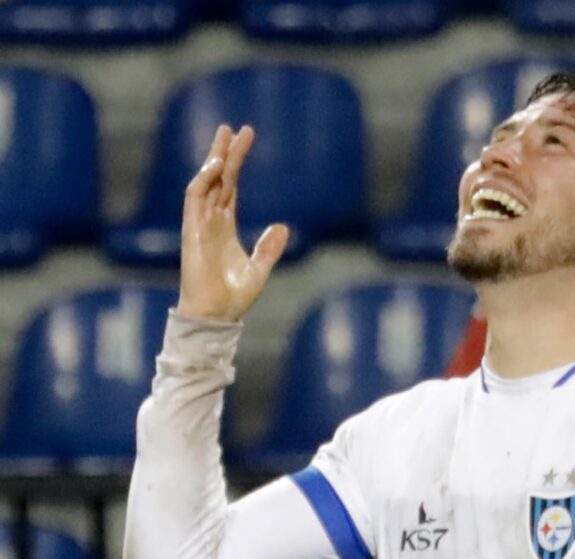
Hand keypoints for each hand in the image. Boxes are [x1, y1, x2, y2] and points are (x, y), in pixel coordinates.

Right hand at [177, 125, 288, 321]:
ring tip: (225, 136)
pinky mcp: (192, 230)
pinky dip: (203, 179)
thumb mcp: (259, 268)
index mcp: (224, 227)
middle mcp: (210, 221)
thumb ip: (269, 248)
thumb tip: (282, 227)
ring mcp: (199, 224)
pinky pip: (194, 198)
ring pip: (205, 182)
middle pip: (217, 179)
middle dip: (225, 153)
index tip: (244, 140)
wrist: (217, 315)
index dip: (236, 164)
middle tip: (233, 128)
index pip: (230, 188)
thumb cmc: (232, 297)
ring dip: (214, 159)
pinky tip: (216, 164)